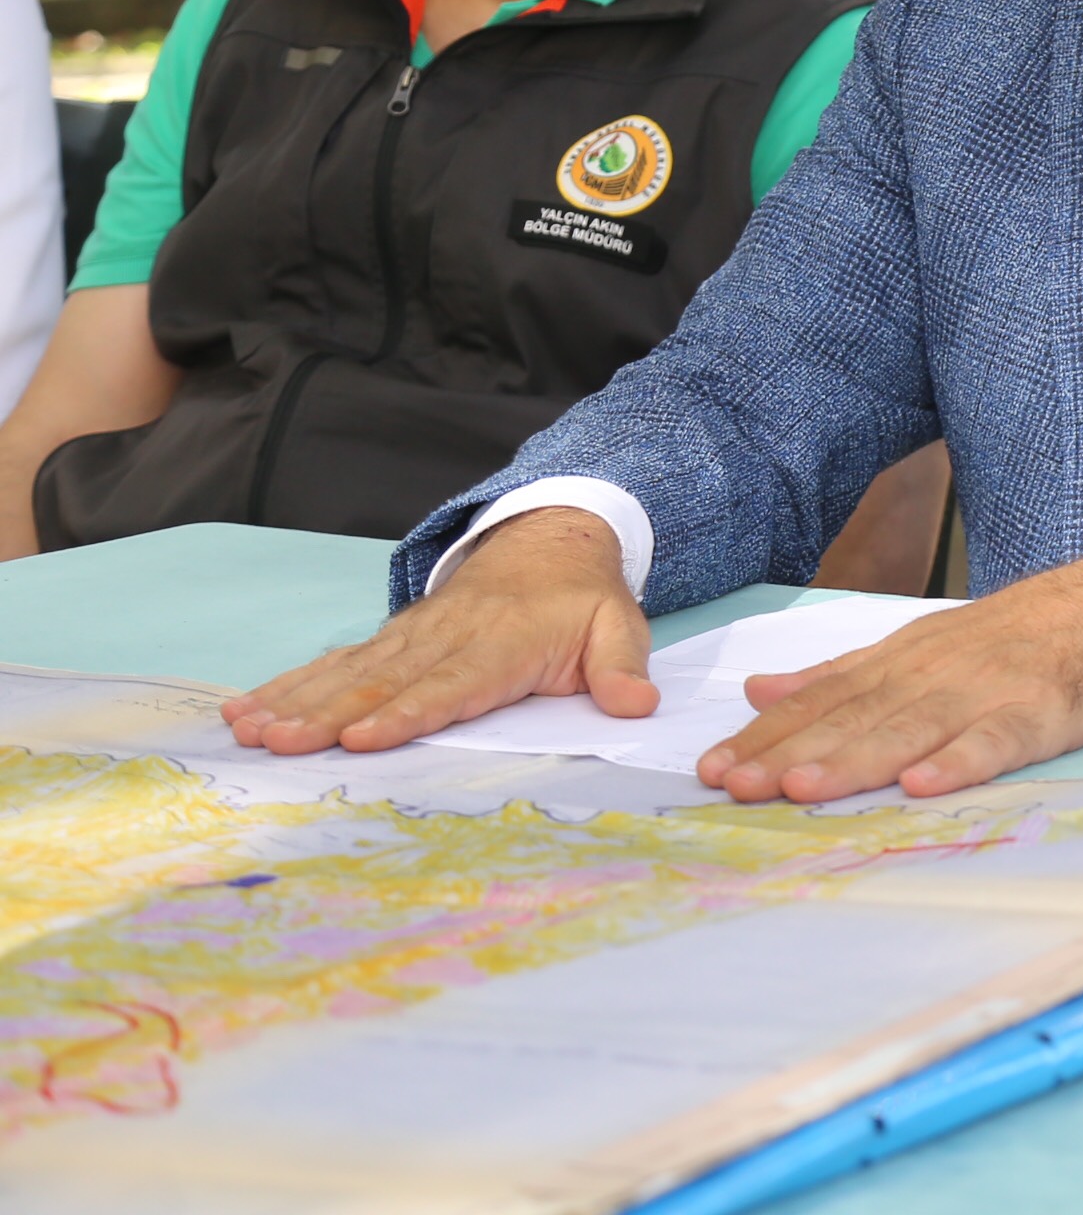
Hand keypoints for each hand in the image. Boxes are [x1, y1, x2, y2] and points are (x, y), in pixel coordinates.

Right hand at [222, 507, 653, 753]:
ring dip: (295, 701)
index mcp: (501, 642)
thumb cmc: (583, 600)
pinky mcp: (390, 637)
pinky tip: (245, 707)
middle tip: (278, 743)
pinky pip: (335, 662)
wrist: (550, 538)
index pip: (450, 684)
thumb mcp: (618, 626)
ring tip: (247, 730)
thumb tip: (637, 704)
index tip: (363, 738)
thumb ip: (620, 667)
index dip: (407, 712)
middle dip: (326, 715)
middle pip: (381, 682)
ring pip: (347, 672)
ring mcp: (411, 635)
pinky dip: (289, 684)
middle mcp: (446, 636)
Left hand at [701, 553, 1082, 802]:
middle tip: (736, 786)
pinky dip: (958, 762)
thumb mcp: (918, 646)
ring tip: (802, 788)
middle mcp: (931, 673)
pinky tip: (923, 785)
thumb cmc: (1011, 638)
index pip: (822, 698)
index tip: (713, 768)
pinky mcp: (1036, 713)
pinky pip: (993, 742)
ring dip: (854, 759)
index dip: (767, 734)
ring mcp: (984, 693)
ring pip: (909, 730)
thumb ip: (840, 673)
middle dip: (791, 752)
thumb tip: (759, 691)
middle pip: (853, 717)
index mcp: (899, 660)